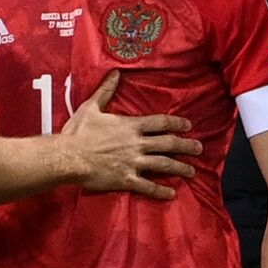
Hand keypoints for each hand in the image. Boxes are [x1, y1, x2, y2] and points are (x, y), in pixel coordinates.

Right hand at [62, 70, 202, 199]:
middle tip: (199, 149)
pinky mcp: (126, 179)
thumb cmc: (78, 132)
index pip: (160, 123)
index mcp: (130, 126)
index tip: (188, 126)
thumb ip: (106, 90)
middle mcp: (137, 144)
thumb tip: (115, 73)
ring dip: (180, 168)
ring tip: (191, 172)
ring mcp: (133, 163)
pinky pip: (147, 186)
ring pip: (163, 165)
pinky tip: (171, 194)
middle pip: (168, 144)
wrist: (68, 156)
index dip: (176, 124)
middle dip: (186, 146)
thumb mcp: (91, 107)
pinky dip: (160, 191)